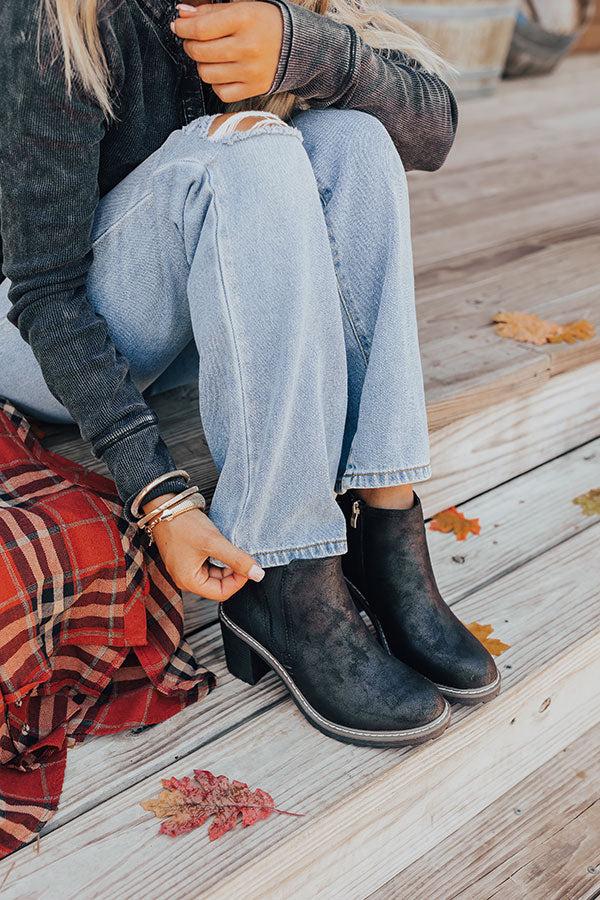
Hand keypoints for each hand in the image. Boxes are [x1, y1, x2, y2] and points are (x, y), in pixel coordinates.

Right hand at [143, 493, 264, 600]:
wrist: (165, 505)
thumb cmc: (182, 524)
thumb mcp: (214, 542)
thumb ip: (237, 559)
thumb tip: (257, 574)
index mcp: (189, 581)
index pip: (222, 592)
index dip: (238, 581)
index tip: (248, 566)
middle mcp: (185, 578)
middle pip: (219, 585)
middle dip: (233, 572)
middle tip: (241, 555)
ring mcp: (186, 569)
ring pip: (215, 574)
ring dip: (226, 564)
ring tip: (229, 548)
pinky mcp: (188, 559)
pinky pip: (208, 565)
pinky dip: (218, 558)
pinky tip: (221, 546)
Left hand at [171, 2, 283, 102]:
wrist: (297, 45)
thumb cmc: (266, 23)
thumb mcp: (241, 7)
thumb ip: (209, 11)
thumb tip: (182, 16)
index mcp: (244, 19)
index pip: (200, 29)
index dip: (183, 28)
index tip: (178, 26)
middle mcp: (247, 46)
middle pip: (200, 52)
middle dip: (190, 45)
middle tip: (195, 40)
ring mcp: (251, 71)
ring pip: (206, 74)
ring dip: (202, 64)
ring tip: (211, 56)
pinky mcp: (254, 88)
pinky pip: (221, 92)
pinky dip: (217, 83)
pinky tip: (223, 71)